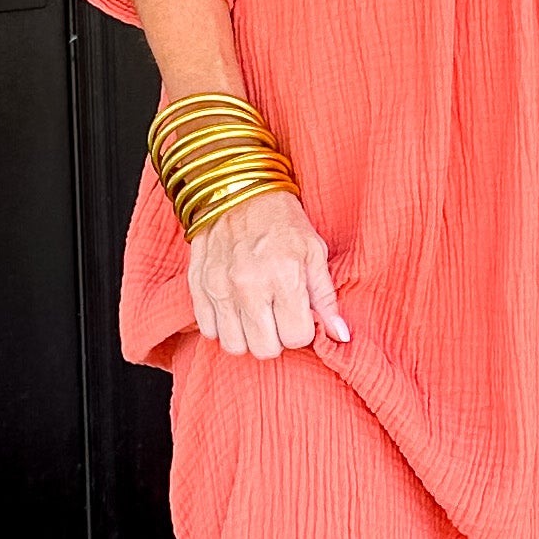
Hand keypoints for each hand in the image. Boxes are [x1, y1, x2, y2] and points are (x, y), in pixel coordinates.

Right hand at [188, 187, 350, 359]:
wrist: (239, 189)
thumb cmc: (283, 221)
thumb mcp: (314, 252)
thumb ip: (326, 298)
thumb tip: (340, 335)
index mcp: (284, 277)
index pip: (296, 338)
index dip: (301, 330)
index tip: (299, 313)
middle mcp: (249, 286)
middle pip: (264, 349)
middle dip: (276, 338)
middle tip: (278, 316)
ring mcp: (219, 287)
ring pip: (234, 346)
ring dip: (248, 336)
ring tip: (257, 314)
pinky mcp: (198, 285)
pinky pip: (208, 330)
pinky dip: (224, 326)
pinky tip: (235, 308)